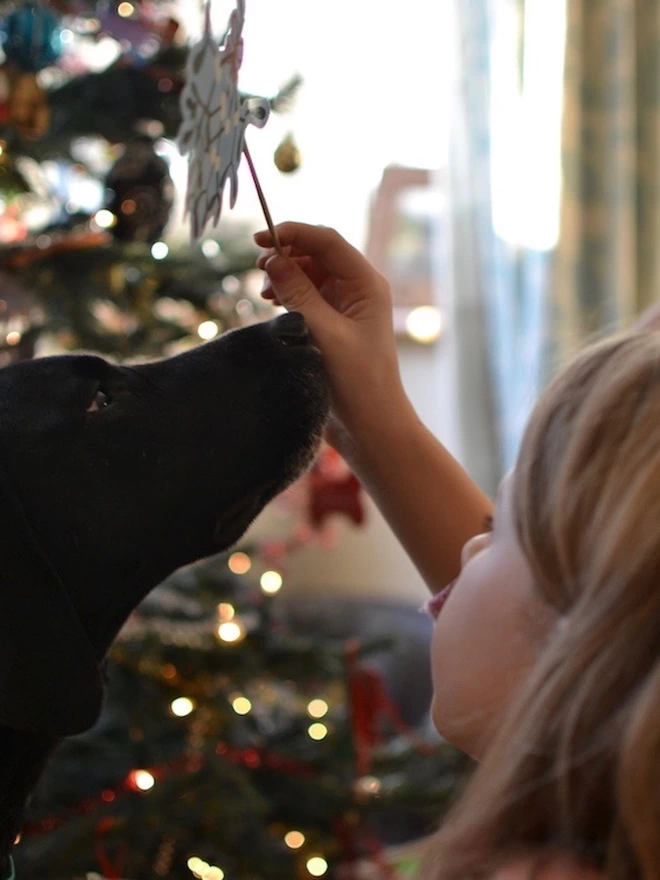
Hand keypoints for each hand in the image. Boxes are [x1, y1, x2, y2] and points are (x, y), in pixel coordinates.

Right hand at [255, 223, 411, 451]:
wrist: (371, 425)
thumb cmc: (358, 382)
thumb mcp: (324, 333)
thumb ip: (298, 293)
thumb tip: (272, 258)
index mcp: (366, 284)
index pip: (327, 241)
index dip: (293, 233)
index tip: (259, 238)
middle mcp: (357, 290)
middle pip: (316, 254)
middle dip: (286, 256)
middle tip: (259, 271)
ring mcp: (344, 307)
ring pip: (308, 275)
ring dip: (285, 277)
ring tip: (265, 293)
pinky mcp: (332, 325)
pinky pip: (305, 297)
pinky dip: (287, 296)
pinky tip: (273, 305)